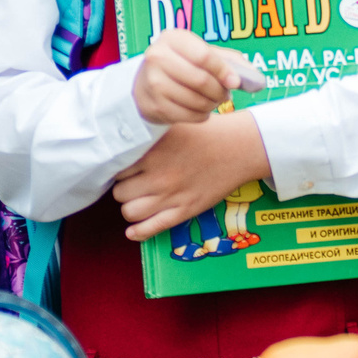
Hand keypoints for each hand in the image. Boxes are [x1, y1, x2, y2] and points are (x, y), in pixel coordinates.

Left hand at [116, 113, 271, 240]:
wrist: (239, 148)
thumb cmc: (208, 133)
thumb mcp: (173, 125)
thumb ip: (149, 135)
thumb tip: (127, 143)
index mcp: (153, 153)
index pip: (118, 168)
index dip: (120, 169)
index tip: (126, 169)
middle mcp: (158, 176)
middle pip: (120, 192)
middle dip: (124, 189)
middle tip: (133, 184)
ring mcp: (171, 196)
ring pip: (130, 212)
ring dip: (130, 208)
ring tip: (138, 201)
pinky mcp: (185, 210)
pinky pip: (153, 228)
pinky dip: (138, 232)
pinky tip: (133, 231)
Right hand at [134, 28, 249, 124]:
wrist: (146, 84)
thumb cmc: (183, 65)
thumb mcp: (202, 54)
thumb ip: (231, 62)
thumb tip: (256, 80)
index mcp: (172, 38)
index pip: (204, 56)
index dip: (224, 71)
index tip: (235, 82)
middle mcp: (158, 57)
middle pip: (201, 80)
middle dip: (220, 91)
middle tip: (225, 94)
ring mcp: (152, 83)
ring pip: (196, 101)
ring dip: (212, 104)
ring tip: (213, 100)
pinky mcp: (153, 105)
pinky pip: (189, 116)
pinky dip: (202, 115)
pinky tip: (200, 108)